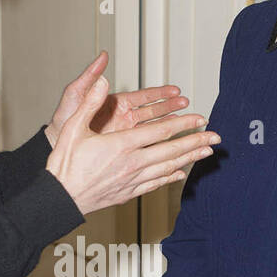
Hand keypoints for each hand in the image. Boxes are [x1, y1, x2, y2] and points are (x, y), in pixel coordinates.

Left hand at [45, 51, 192, 145]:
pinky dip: (158, 144)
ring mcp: (124, 133)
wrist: (56, 145)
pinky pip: (144, 145)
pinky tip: (171, 144)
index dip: (160, 93)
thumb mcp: (75, 95)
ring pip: (152, 128)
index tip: (175, 90)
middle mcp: (123, 117)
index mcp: (116, 103)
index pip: (144, 97)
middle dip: (171, 107)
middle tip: (187, 105)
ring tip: (185, 122)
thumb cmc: (62, 120)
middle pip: (153, 111)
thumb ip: (90, 77)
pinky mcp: (123, 148)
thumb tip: (102, 56)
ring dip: (169, 124)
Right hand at [46, 77, 219, 215]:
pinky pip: (156, 184)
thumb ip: (90, 102)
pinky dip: (171, 177)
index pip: (161, 131)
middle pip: (172, 150)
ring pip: (168, 168)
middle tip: (216, 137)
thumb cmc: (64, 163)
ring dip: (189, 159)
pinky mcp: (129, 192)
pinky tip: (180, 173)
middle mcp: (132, 163)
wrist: (60, 197)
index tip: (200, 118)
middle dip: (196, 142)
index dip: (184, 124)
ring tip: (206, 153)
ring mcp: (132, 180)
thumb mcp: (73, 127)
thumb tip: (102, 79)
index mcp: (122, 144)